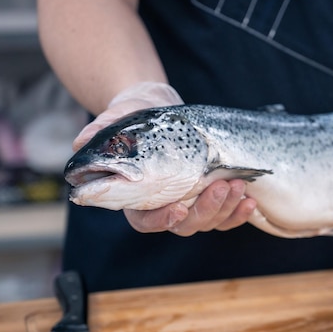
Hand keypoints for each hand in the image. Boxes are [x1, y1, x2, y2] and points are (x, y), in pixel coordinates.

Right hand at [74, 81, 256, 234]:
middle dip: (205, 211)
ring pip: (209, 221)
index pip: (145, 221)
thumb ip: (102, 132)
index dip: (161, 221)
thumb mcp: (118, 117)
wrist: (157, 107)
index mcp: (136, 198)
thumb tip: (81, 143)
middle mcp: (164, 205)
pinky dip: (239, 211)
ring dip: (226, 208)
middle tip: (220, 187)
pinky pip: (226, 213)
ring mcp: (189, 202)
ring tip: (239, 185)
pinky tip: (251, 199)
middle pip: (184, 225)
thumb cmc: (134, 116)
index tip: (177, 208)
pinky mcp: (209, 195)